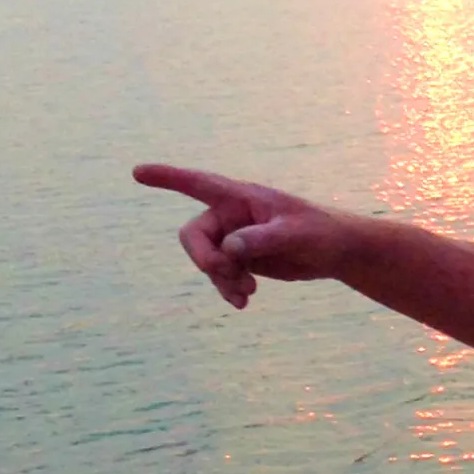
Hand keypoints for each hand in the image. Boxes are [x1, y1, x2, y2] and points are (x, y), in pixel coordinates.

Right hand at [133, 163, 357, 308]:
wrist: (335, 252)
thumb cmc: (321, 232)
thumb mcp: (294, 234)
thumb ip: (261, 239)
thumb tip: (230, 248)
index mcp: (242, 197)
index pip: (198, 183)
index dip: (168, 177)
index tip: (137, 172)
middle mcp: (231, 215)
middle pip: (194, 235)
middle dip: (204, 257)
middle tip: (224, 272)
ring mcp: (234, 237)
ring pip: (206, 260)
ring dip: (220, 278)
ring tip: (247, 292)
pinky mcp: (241, 259)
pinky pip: (220, 276)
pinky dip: (227, 288)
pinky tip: (244, 302)